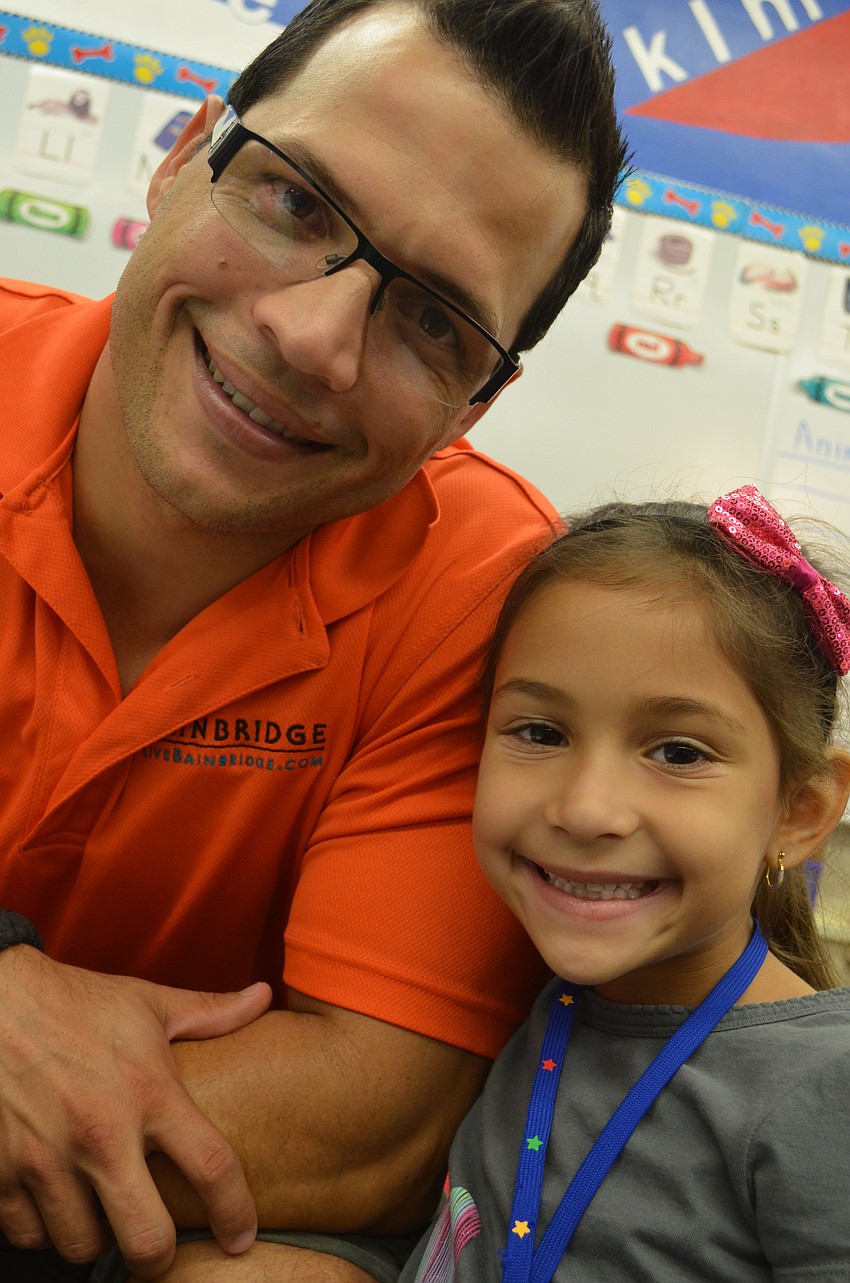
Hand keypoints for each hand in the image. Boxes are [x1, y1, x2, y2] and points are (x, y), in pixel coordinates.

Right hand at [0, 946, 270, 1276]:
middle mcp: (101, 1133)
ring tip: (103, 1210)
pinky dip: (45, 1228)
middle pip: (147, 1239)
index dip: (236, 1212)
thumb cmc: (77, 1002)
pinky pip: (29, 1235)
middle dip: (160, 1257)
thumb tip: (265, 997)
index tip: (241, 1237)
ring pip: (83, 1246)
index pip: (212, 1167)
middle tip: (160, 1245)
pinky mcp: (1, 1173)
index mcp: (149, 1091)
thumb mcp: (149, 1004)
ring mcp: (47, 1158)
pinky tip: (57, 1201)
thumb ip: (212, 1012)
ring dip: (97, 1237)